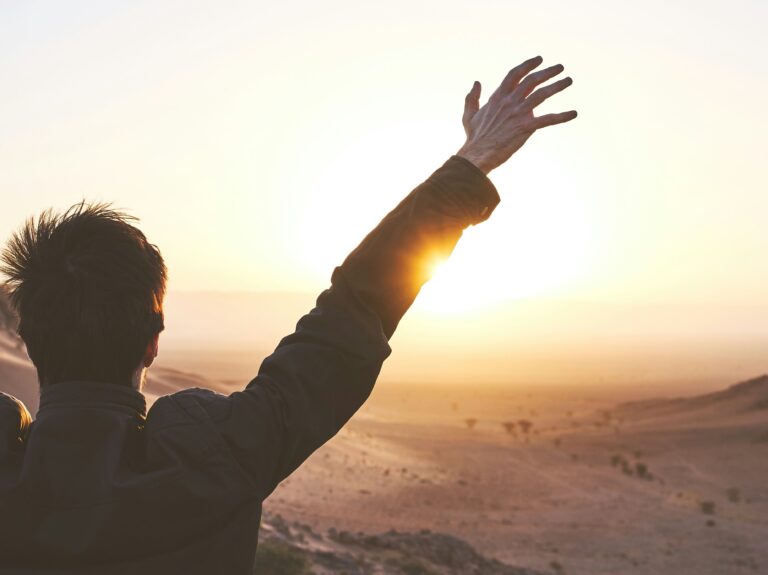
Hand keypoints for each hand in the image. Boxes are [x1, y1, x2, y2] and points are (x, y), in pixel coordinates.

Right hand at [457, 56, 576, 173]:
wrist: (477, 154)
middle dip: (547, 72)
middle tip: (560, 67)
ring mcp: (518, 113)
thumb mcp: (469, 115)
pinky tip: (574, 113)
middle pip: (532, 80)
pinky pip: (548, 119)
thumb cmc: (474, 137)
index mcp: (498, 97)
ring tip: (568, 80)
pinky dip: (562, 116)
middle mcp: (510, 101)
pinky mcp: (526, 127)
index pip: (515, 74)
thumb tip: (476, 82)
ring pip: (542, 94)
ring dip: (557, 86)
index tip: (539, 59)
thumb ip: (472, 98)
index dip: (528, 65)